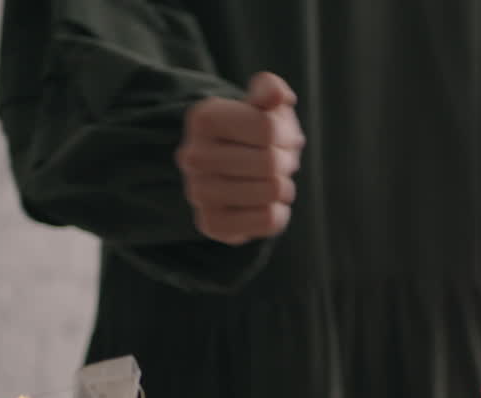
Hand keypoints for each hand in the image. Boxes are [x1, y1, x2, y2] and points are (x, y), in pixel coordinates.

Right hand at [176, 72, 304, 245]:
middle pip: (271, 163)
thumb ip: (270, 90)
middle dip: (286, 162)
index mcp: (203, 118)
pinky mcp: (211, 224)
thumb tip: (278, 95)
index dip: (287, 135)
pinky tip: (266, 204)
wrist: (227, 173)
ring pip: (271, 192)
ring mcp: (198, 193)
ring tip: (272, 182)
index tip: (281, 138)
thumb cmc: (253, 133)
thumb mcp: (262, 104)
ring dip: (284, 188)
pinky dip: (279, 213)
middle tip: (279, 163)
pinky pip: (269, 221)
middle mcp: (193, 156)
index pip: (269, 129)